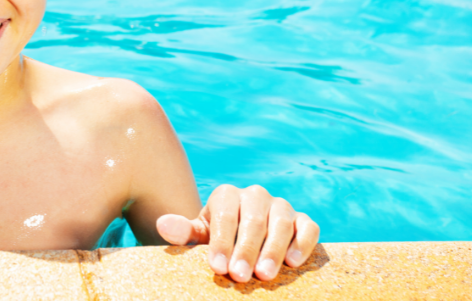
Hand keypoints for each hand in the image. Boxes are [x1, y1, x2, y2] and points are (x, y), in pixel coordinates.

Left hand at [155, 184, 318, 282]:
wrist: (242, 241)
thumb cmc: (217, 240)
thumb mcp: (198, 236)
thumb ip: (183, 231)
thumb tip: (163, 224)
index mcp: (227, 195)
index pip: (225, 216)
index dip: (221, 242)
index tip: (217, 267)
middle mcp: (255, 195)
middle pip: (253, 220)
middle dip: (246, 250)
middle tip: (240, 276)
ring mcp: (281, 206)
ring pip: (281, 223)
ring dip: (273, 250)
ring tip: (264, 275)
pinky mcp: (303, 220)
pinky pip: (308, 227)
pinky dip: (303, 243)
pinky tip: (294, 263)